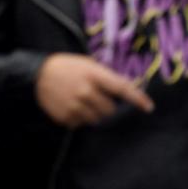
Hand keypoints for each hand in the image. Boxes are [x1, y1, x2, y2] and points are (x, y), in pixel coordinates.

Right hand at [34, 53, 153, 126]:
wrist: (38, 74)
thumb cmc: (67, 66)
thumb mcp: (87, 64)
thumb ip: (105, 76)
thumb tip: (126, 90)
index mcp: (93, 75)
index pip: (121, 88)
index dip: (137, 98)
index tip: (149, 107)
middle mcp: (86, 91)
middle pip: (110, 110)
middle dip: (106, 105)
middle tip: (94, 97)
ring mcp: (76, 106)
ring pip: (97, 119)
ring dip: (93, 113)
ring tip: (80, 101)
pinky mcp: (66, 117)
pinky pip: (82, 124)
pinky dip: (79, 118)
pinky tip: (70, 106)